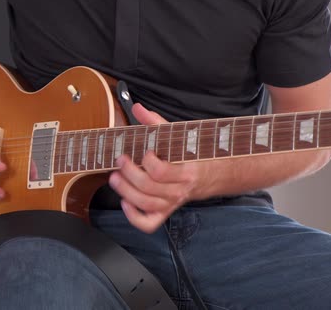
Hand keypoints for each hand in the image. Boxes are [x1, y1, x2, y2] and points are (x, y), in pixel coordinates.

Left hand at [108, 104, 205, 232]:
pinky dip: (133, 217)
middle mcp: (179, 191)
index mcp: (186, 171)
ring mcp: (171, 203)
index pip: (161, 172)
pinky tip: (125, 202)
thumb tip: (137, 108)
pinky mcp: (165, 212)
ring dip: (125, 192)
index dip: (147, 162)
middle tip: (121, 160)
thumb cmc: (194, 153)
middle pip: (148, 188)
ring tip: (115, 178)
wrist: (215, 174)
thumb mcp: (179, 136)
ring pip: (145, 204)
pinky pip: (148, 223)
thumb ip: (156, 122)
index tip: (143, 152)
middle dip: (129, 174)